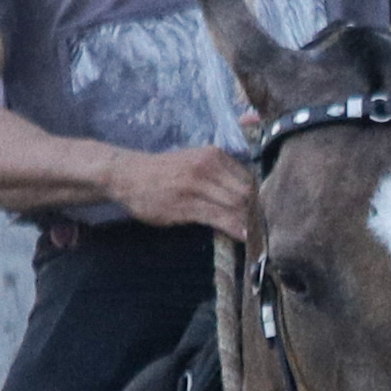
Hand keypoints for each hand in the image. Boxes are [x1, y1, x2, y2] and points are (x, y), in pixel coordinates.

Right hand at [109, 142, 259, 241]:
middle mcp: (207, 167)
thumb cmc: (163, 171)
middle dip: (256, 212)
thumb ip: (220, 172)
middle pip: (247, 193)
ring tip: (255, 235)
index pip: (249, 178)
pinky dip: (234, 228)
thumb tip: (248, 192)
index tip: (262, 212)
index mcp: (213, 155)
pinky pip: (219, 218)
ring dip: (248, 223)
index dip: (259, 198)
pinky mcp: (185, 205)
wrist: (127, 175)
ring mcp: (196, 186)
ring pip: (235, 206)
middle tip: (261, 227)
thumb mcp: (195, 160)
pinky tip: (241, 236)